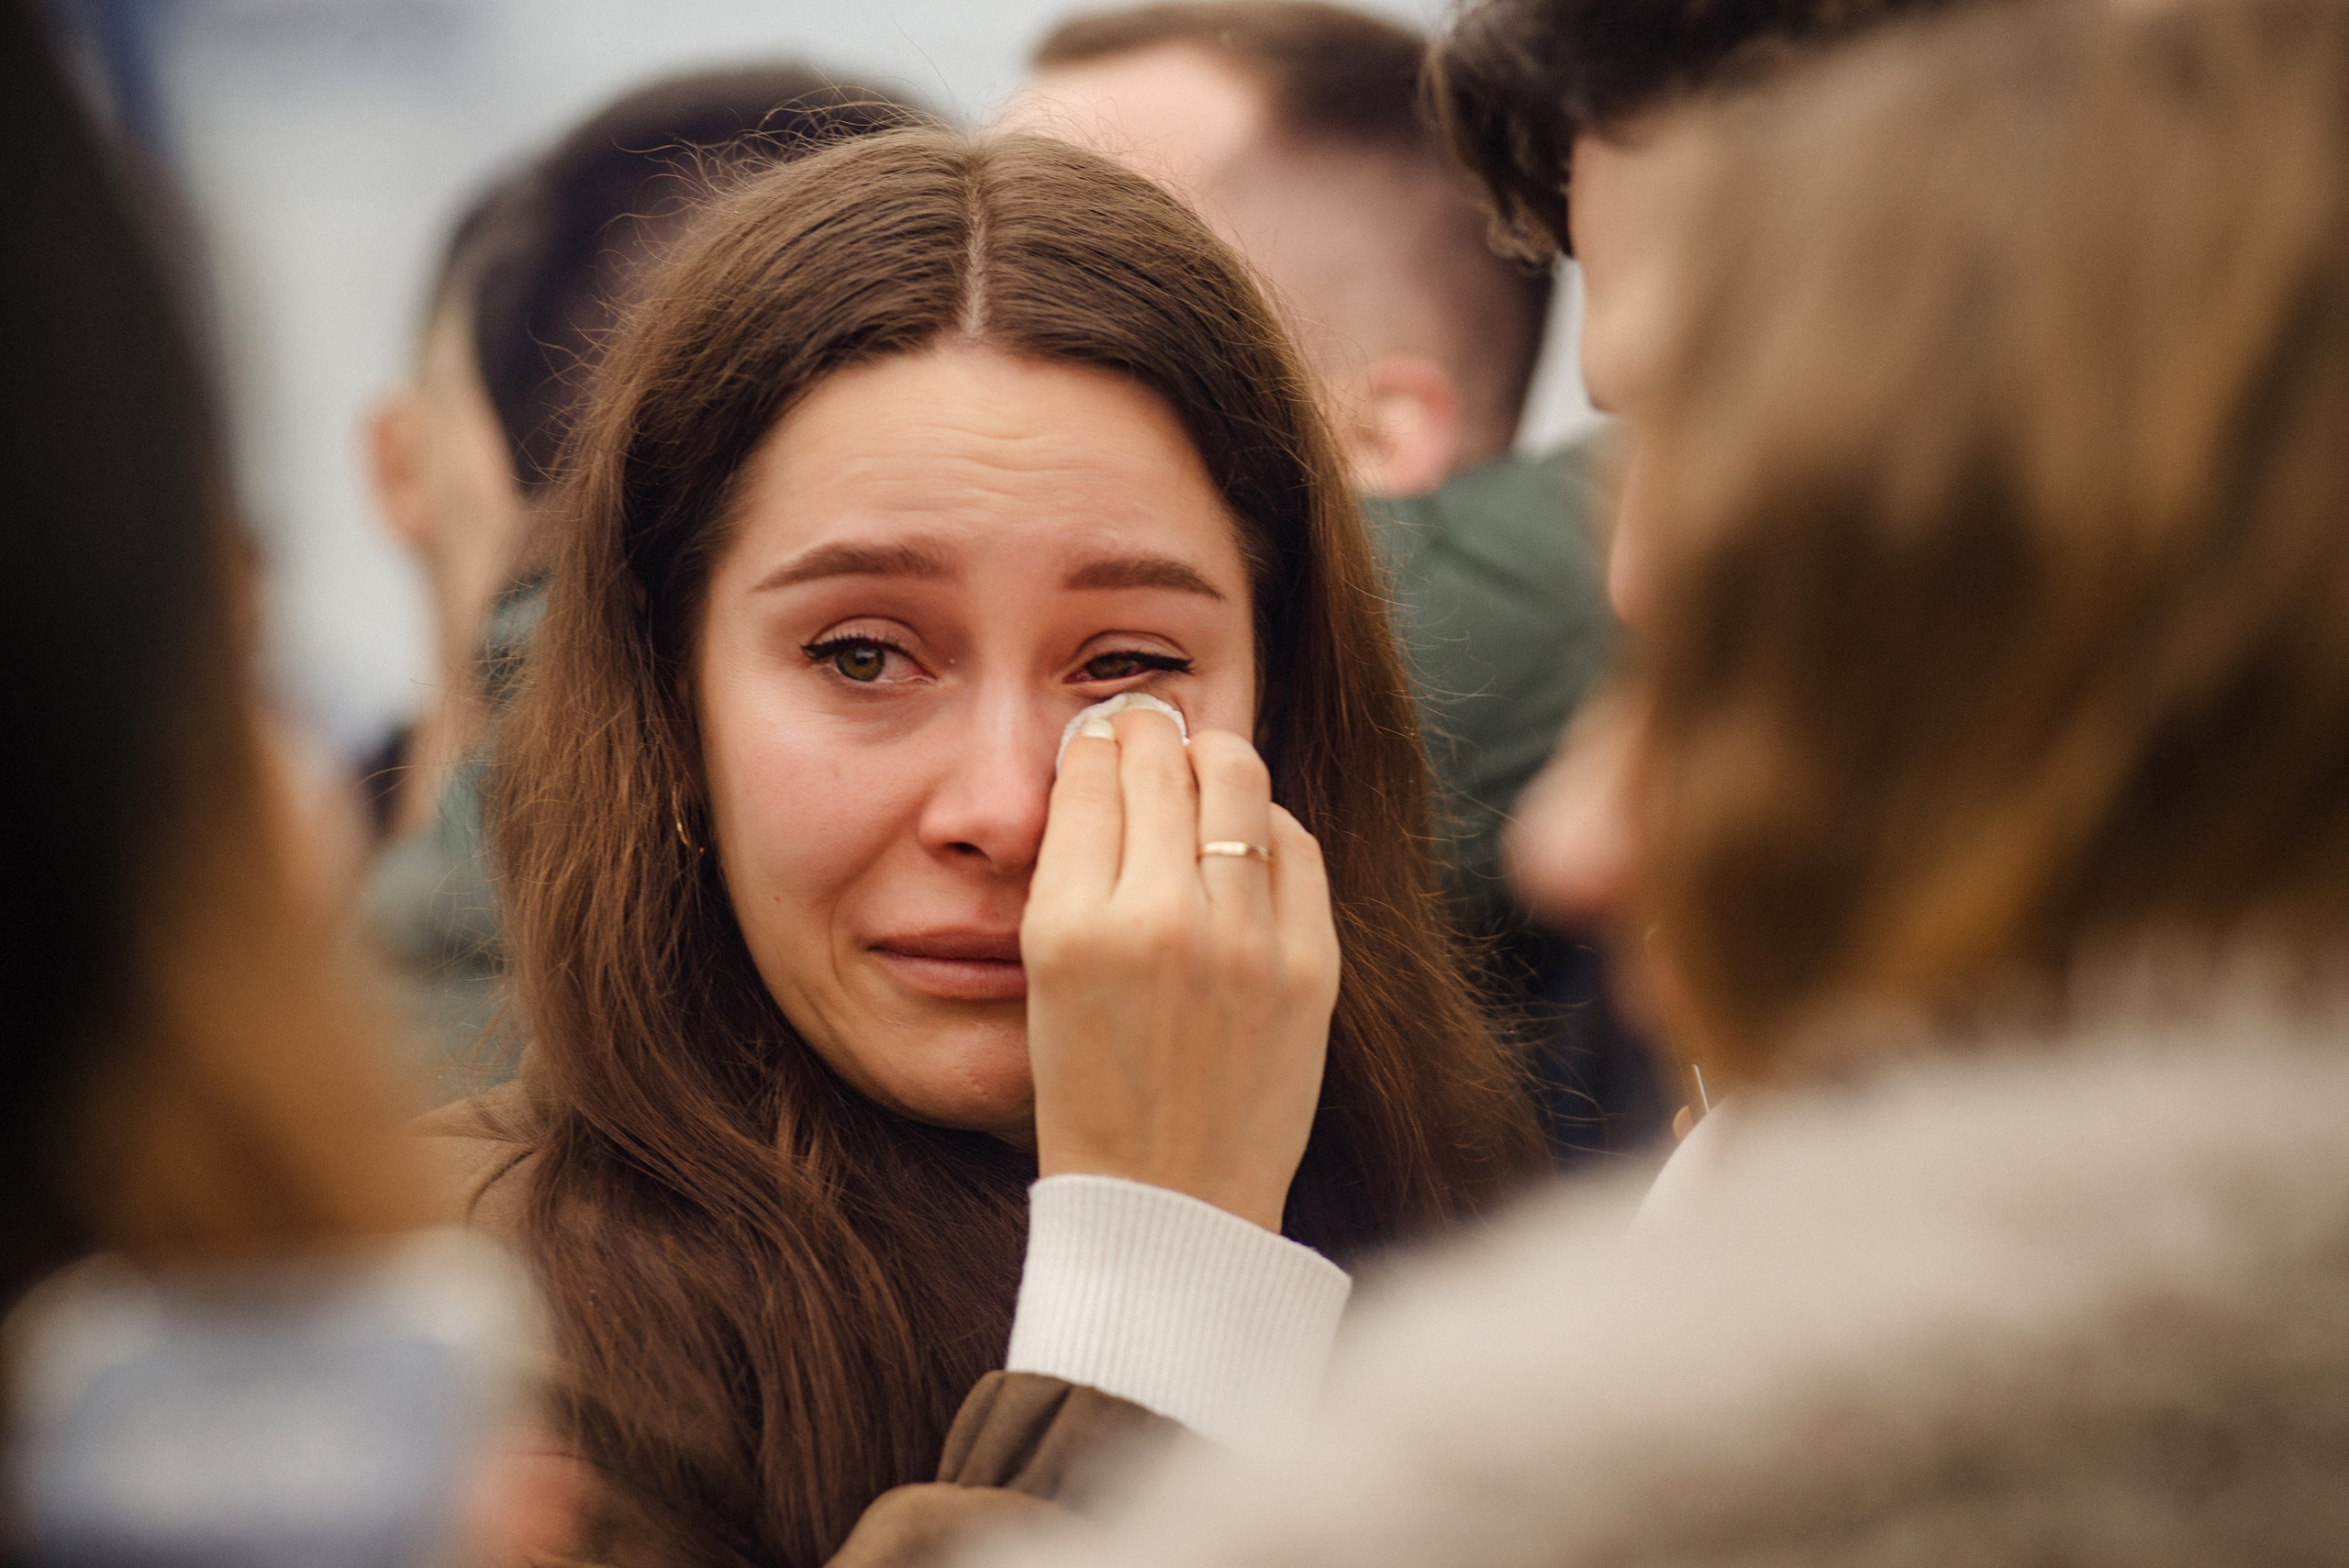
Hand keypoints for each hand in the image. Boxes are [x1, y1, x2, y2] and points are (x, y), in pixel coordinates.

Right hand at [1021, 706, 1339, 1231]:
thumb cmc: (1094, 1092)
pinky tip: (1246, 839)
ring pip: (1238, 778)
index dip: (1097, 739)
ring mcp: (1244, 941)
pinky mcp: (1312, 965)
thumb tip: (1110, 764)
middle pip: (1163, 758)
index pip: (1091, 773)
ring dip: (1213, 757)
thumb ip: (1076, 871)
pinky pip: (1294, 842)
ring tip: (1201, 765)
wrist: (1171, 1203)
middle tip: (1149, 725)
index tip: (1104, 736)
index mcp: (1072, 928)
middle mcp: (1159, 922)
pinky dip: (1266, 823)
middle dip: (1150, 727)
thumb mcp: (1046, 977)